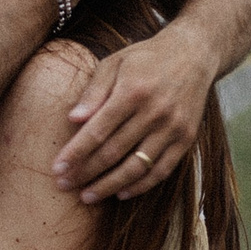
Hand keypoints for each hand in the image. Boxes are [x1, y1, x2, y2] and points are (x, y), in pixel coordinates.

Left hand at [51, 29, 218, 201]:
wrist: (193, 53)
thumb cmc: (146, 59)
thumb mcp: (115, 63)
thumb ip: (94, 92)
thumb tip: (73, 120)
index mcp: (132, 91)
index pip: (97, 131)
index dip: (75, 153)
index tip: (57, 169)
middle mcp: (154, 111)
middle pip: (113, 152)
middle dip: (85, 172)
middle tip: (65, 185)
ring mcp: (173, 128)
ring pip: (137, 167)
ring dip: (109, 186)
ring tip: (88, 196)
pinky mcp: (186, 139)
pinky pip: (162, 170)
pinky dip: (140, 186)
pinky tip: (121, 193)